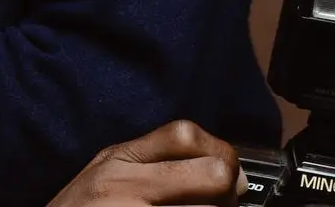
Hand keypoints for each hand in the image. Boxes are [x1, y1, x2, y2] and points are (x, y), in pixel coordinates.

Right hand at [46, 120, 248, 205]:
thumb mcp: (106, 174)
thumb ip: (152, 164)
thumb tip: (226, 172)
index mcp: (118, 159)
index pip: (183, 135)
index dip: (219, 151)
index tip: (228, 171)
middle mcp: (126, 186)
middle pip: (210, 174)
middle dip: (228, 192)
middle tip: (225, 204)